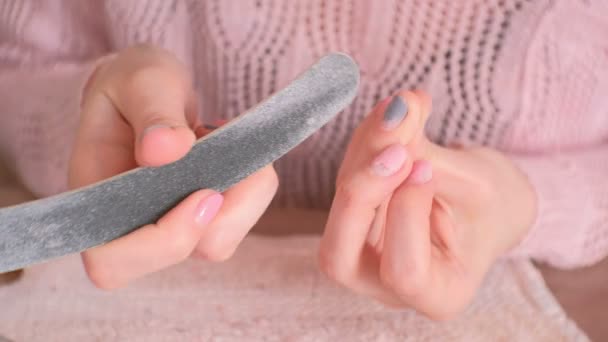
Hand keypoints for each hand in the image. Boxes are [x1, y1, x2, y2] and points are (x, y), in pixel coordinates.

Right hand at [69, 44, 277, 288]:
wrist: (151, 90)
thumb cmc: (134, 85)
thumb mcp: (140, 80)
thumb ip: (151, 110)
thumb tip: (165, 150)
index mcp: (95, 199)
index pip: (112, 260)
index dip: (161, 241)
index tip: (205, 192)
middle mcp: (129, 223)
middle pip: (176, 256)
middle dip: (219, 209)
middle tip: (218, 143)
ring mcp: (167, 225)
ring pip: (218, 242)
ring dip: (241, 191)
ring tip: (217, 136)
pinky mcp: (200, 218)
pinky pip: (239, 219)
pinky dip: (251, 184)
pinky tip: (229, 148)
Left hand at [319, 91, 536, 319]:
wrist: (491, 202)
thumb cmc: (495, 205)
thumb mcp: (480, 187)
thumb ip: (430, 160)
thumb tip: (393, 115)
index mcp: (436, 295)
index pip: (403, 272)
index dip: (406, 214)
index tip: (426, 167)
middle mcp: (389, 286)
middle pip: (341, 255)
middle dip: (361, 188)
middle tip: (393, 136)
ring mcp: (366, 256)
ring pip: (339, 212)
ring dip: (363, 155)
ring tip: (399, 110)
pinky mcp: (356, 220)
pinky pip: (348, 182)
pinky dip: (365, 145)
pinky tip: (390, 115)